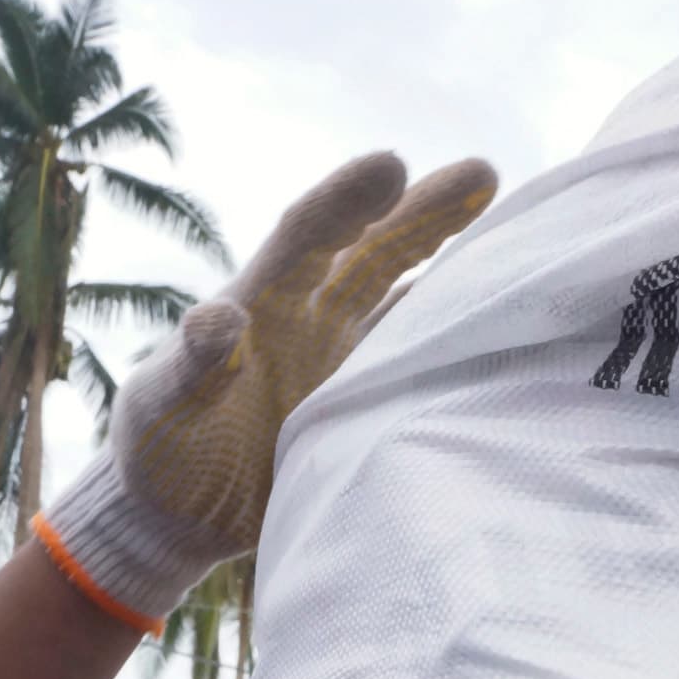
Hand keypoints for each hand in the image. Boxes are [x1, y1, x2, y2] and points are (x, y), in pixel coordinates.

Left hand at [40, 151, 496, 615]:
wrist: (180, 511)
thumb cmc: (161, 447)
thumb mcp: (164, 404)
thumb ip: (190, 364)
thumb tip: (216, 319)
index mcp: (260, 303)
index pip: (306, 236)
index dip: (347, 201)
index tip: (391, 166)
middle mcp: (311, 317)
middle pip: (375, 253)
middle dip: (424, 213)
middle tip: (481, 174)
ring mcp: (343, 358)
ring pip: (406, 298)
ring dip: (454, 269)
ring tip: (516, 239)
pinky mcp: (362, 402)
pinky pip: (414, 360)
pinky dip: (451, 341)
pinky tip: (499, 325)